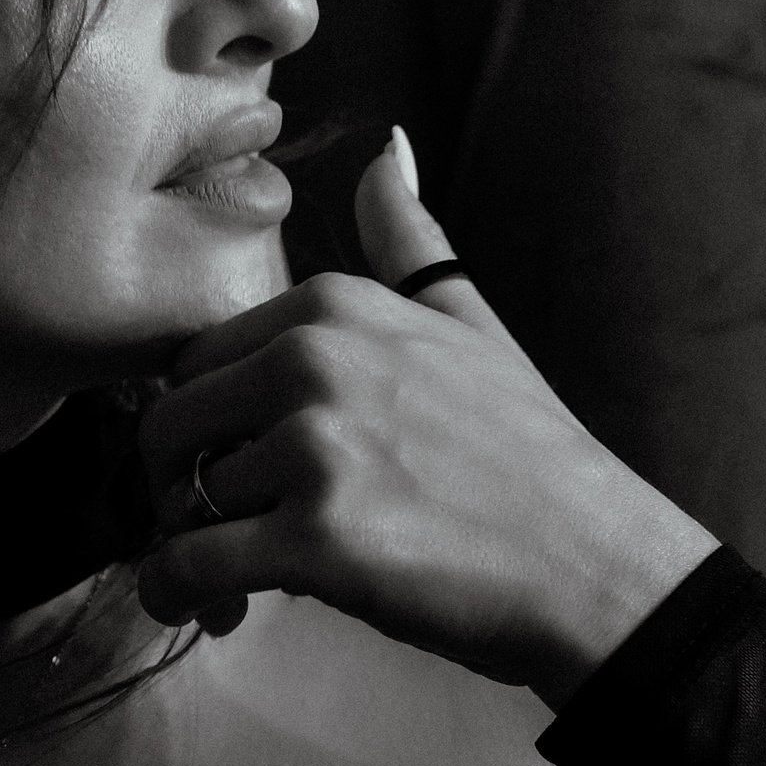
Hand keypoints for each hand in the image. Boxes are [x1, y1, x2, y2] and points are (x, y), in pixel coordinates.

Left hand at [137, 130, 718, 705]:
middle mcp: (314, 361)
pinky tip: (221, 612)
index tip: (243, 470)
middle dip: (184, 490)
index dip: (207, 427)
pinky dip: (181, 598)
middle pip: (169, 428)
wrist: (596, 566)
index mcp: (334, 308)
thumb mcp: (472, 325)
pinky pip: (189, 567)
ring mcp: (315, 448)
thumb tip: (385, 152)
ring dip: (194, 553)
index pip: (195, 363)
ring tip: (245, 585)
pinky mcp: (316, 539)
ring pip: (179, 503)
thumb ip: (409, 243)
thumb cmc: (530, 458)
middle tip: (231, 536)